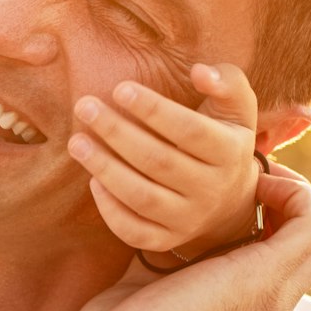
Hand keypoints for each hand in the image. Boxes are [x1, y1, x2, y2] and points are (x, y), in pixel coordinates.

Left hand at [61, 162, 310, 310]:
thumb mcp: (140, 299)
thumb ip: (155, 271)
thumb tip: (150, 241)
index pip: (274, 271)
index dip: (263, 228)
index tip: (231, 202)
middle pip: (310, 253)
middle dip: (288, 206)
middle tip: (253, 181)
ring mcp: (272, 302)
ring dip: (298, 197)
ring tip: (258, 177)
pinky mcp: (265, 281)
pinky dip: (296, 196)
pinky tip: (256, 183)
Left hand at [67, 63, 260, 256]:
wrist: (230, 199)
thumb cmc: (222, 138)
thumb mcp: (234, 108)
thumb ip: (225, 82)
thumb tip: (199, 71)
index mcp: (230, 153)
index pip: (190, 130)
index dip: (153, 109)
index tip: (119, 89)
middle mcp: (212, 190)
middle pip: (159, 162)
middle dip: (117, 132)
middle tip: (84, 106)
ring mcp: (190, 219)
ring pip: (143, 199)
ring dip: (105, 169)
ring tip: (76, 142)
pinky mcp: (168, 239)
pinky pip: (136, 232)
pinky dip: (111, 210)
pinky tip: (92, 181)